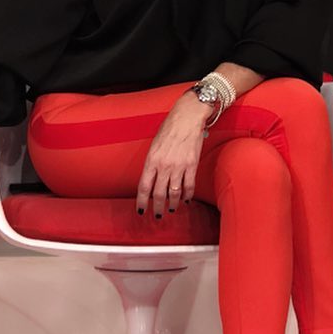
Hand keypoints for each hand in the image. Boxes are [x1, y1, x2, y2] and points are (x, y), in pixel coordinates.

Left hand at [136, 92, 213, 216]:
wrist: (187, 117)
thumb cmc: (169, 128)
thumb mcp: (154, 145)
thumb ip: (152, 162)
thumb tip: (152, 178)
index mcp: (151, 160)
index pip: (143, 187)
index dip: (141, 201)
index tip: (141, 210)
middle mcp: (164, 166)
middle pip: (158, 194)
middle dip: (157, 207)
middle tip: (157, 215)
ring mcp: (179, 166)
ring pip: (174, 193)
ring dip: (172, 204)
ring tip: (170, 209)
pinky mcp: (192, 165)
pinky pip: (189, 186)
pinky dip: (187, 196)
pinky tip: (186, 200)